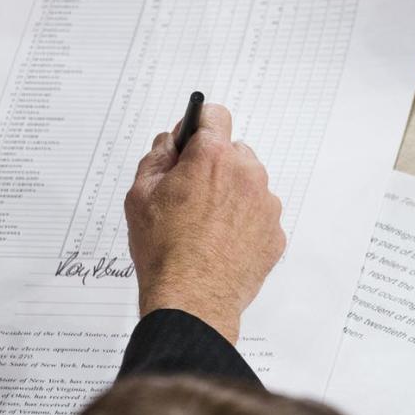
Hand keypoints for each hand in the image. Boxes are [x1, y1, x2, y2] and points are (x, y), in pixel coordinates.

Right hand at [123, 103, 284, 343]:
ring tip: (202, 224)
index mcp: (213, 157)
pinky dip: (241, 222)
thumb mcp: (139, 193)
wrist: (192, 298)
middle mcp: (247, 174)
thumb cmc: (163, 249)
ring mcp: (265, 205)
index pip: (214, 115)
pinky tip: (217, 242)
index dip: (197, 127)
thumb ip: (157, 156)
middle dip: (211, 165)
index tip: (189, 142)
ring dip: (228, 193)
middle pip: (232, 151)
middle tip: (186, 194)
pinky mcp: (275, 233)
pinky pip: (257, 214)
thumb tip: (172, 142)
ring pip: (247, 183)